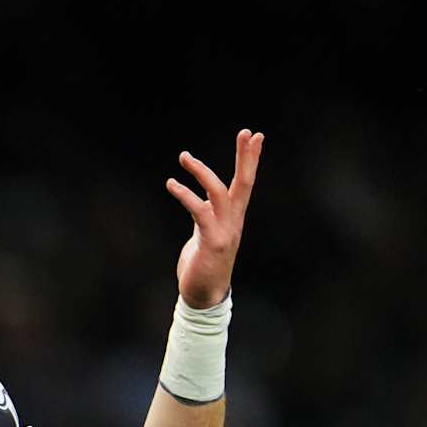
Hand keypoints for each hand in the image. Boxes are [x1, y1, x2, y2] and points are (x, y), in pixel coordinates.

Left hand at [165, 129, 263, 308]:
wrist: (204, 295)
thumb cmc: (203, 263)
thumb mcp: (206, 231)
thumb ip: (206, 213)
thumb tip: (203, 198)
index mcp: (233, 216)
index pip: (245, 182)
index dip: (250, 159)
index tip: (255, 136)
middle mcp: (234, 221)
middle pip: (245, 182)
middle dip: (247, 157)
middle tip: (247, 132)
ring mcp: (225, 231)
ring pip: (220, 192)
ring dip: (203, 172)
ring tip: (184, 156)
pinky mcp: (212, 242)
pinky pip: (199, 211)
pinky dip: (185, 195)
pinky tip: (171, 184)